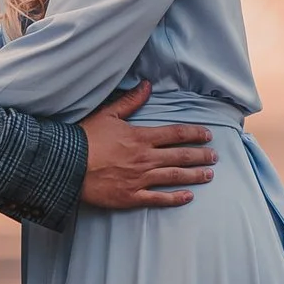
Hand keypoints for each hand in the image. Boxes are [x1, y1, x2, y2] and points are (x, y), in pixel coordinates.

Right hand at [77, 83, 213, 209]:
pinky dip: (175, 198)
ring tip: (209, 175)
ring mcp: (140, 179)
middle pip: (180, 156)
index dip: (194, 134)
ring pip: (174, 176)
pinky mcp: (131, 196)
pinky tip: (188, 197)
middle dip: (201, 156)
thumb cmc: (86, 138)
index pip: (175, 134)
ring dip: (194, 175)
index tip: (208, 135)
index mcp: (141, 137)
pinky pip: (159, 198)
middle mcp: (145, 158)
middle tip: (215, 156)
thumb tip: (146, 85)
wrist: (68, 165)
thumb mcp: (108, 114)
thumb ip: (130, 101)